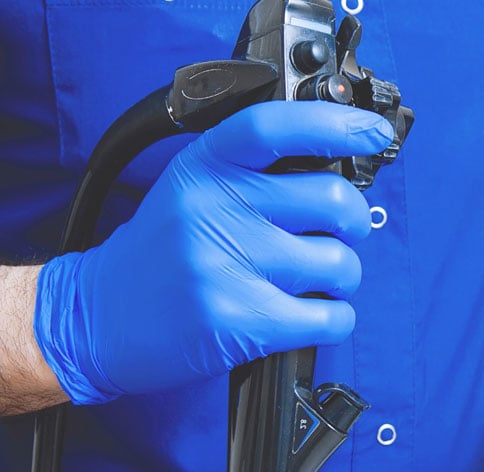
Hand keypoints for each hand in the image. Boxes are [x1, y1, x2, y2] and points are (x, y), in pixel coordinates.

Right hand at [34, 101, 393, 403]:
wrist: (96, 317)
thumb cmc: (163, 254)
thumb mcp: (193, 190)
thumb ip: (254, 175)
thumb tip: (340, 171)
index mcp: (207, 167)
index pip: (277, 127)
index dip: (336, 124)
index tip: (372, 132)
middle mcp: (216, 208)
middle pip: (333, 200)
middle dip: (353, 223)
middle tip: (339, 235)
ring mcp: (227, 265)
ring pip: (340, 264)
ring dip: (342, 279)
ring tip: (312, 283)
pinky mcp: (239, 320)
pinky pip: (331, 317)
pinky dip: (335, 320)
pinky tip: (308, 316)